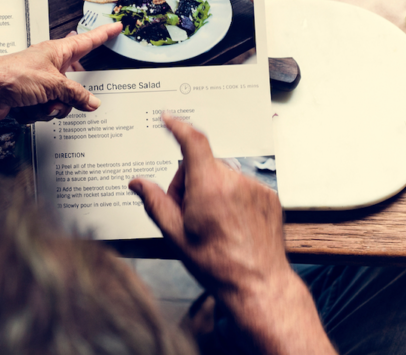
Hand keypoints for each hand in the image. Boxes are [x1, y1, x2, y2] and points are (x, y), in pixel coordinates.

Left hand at [0, 21, 121, 121]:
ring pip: (62, 102)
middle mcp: (49, 66)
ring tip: (39, 103)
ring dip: (52, 108)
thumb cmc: (12, 75)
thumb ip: (75, 94)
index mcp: (57, 52)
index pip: (87, 41)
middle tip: (61, 98)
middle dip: (69, 97)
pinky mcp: (30, 99)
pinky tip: (26, 109)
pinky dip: (38, 113)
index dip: (103, 34)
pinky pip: (46, 111)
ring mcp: (39, 84)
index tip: (116, 27)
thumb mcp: (52, 84)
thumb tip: (92, 102)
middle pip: (74, 83)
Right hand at [129, 115, 333, 353]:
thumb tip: (137, 183)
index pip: (193, 142)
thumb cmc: (217, 265)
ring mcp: (255, 187)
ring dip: (211, 191)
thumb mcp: (175, 235)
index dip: (178, 127)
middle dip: (189, 183)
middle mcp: (235, 181)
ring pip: (221, 176)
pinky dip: (231, 198)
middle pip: (202, 165)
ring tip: (212, 224)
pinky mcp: (269, 196)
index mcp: (209, 187)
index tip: (168, 119)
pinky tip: (230, 224)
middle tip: (188, 214)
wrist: (258, 285)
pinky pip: (241, 186)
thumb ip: (155, 202)